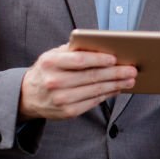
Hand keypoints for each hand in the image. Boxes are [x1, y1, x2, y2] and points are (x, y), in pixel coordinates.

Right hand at [19, 44, 136, 120]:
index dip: (99, 59)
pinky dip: (107, 95)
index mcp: (51, 63)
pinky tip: (116, 89)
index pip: (79, 60)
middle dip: (115, 73)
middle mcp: (55, 81)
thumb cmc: (47, 70)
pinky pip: (93, 102)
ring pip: (95, 90)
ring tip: (129, 80)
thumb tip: (102, 47)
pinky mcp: (68, 112)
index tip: (115, 58)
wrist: (28, 95)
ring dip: (116, 85)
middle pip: (91, 76)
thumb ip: (73, 50)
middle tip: (131, 70)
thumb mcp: (53, 55)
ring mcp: (61, 99)